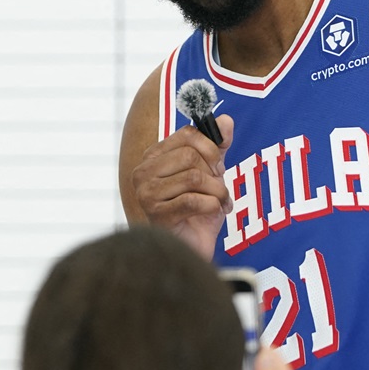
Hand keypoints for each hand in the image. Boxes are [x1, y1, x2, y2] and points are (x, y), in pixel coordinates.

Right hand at [127, 114, 233, 257]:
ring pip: (194, 178)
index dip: (211, 148)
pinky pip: (194, 201)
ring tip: (220, 203)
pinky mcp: (156, 215)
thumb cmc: (198, 211)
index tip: (218, 166)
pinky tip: (213, 213)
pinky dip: (212, 206)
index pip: (187, 134)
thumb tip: (225, 120)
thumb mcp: (211, 173)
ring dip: (217, 192)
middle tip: (219, 189)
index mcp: (153, 156)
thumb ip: (217, 146)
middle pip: (191, 156)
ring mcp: (146, 194)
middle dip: (215, 175)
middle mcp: (143, 172)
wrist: (192, 249)